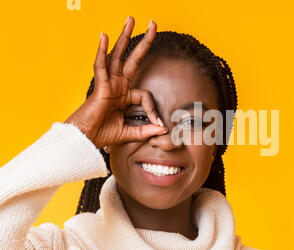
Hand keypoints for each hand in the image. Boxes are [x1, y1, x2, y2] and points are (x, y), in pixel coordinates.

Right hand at [65, 16, 165, 148]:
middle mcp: (117, 85)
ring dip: (124, 36)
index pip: (145, 95)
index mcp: (124, 95)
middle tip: (152, 24)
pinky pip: (100, 65)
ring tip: (130, 20)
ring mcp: (109, 83)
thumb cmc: (102, 134)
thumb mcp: (130, 132)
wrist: (85, 140)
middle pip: (132, 58)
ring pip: (117, 55)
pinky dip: (102, 51)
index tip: (157, 124)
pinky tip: (104, 36)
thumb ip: (146, 130)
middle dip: (143, 42)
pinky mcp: (100, 86)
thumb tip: (163, 129)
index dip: (152, 110)